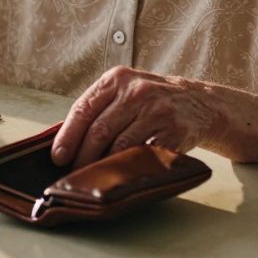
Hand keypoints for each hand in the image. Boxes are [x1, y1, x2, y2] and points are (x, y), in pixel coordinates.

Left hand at [51, 66, 222, 168]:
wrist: (199, 102)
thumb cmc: (150, 100)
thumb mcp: (125, 90)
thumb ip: (98, 108)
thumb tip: (64, 140)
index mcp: (117, 79)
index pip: (83, 109)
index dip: (67, 136)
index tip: (58, 157)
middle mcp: (136, 91)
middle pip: (99, 130)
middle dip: (82, 157)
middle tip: (73, 175)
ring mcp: (157, 111)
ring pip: (120, 147)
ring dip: (103, 167)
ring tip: (93, 179)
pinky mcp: (174, 132)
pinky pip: (144, 156)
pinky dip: (129, 169)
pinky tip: (120, 176)